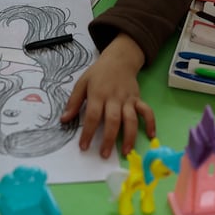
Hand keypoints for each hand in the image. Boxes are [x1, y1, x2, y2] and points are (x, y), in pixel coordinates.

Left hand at [60, 33, 155, 158]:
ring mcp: (128, 99)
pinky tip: (150, 135)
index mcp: (98, 94)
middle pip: (113, 120)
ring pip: (131, 119)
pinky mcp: (138, 99)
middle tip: (104, 154)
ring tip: (126, 152)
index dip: (88, 132)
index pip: (92, 116)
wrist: (119, 59)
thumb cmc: (98, 73)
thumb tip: (64, 120)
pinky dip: (151, 123)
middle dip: (109, 139)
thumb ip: (73, 102)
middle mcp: (114, 98)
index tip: (84, 146)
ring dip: (130, 136)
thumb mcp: (82, 83)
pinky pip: (146, 111)